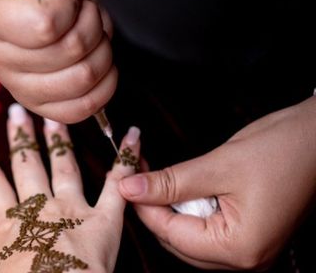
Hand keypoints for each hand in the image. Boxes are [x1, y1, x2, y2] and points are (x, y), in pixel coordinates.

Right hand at [0, 0, 115, 122]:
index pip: (44, 26)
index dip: (70, 4)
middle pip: (69, 53)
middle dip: (91, 23)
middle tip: (86, 8)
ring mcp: (18, 85)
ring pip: (80, 81)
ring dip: (101, 51)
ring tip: (93, 31)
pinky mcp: (41, 104)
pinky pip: (79, 110)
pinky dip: (102, 86)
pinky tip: (100, 61)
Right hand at [0, 103, 141, 272]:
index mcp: (8, 225)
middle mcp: (39, 210)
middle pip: (27, 166)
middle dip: (21, 138)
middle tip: (16, 112)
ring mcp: (72, 211)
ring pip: (64, 167)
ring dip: (59, 141)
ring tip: (54, 121)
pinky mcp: (105, 221)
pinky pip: (117, 185)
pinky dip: (127, 159)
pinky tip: (132, 136)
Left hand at [119, 96, 315, 269]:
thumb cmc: (282, 150)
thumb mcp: (218, 165)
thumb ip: (171, 182)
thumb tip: (131, 188)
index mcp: (240, 248)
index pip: (172, 234)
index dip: (144, 207)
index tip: (124, 180)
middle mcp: (248, 257)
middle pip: (179, 240)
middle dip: (154, 207)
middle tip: (136, 174)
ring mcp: (252, 247)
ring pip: (192, 235)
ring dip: (170, 207)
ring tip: (154, 175)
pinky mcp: (253, 231)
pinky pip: (209, 227)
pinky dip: (190, 207)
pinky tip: (180, 185)